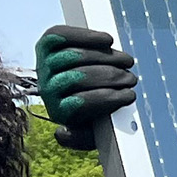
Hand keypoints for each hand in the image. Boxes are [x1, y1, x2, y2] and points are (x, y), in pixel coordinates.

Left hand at [35, 25, 137, 149]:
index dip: (107, 98)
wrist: (81, 88)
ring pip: (73, 55)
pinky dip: (86, 36)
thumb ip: (81, 140)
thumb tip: (61, 133)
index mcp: (59, 111)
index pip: (78, 103)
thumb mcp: (92, 133)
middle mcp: (47, 87)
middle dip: (109, 76)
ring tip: (127, 61)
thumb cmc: (94, 112)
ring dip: (105, 56)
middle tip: (131, 79)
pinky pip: (62, 36)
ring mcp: (44, 63)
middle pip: (76, 77)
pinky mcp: (47, 43)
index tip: (130, 96)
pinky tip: (108, 40)